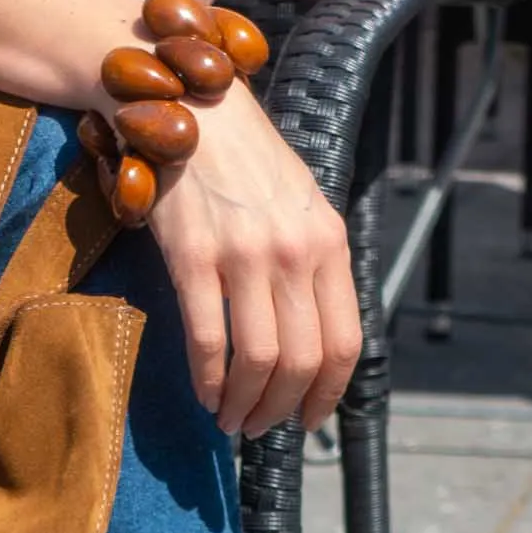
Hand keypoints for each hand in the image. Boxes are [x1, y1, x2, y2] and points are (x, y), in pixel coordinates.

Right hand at [141, 79, 361, 437]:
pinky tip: (206, 394)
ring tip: (230, 420)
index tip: (307, 422)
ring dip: (244, 404)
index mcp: (330, 242)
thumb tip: (309, 339)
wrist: (186, 105)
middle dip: (280, 410)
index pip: (345, 342)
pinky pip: (208, 341)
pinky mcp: (194, 258)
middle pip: (301, 360)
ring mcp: (245, 255)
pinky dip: (209, 381)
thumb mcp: (300, 205)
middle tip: (258, 427)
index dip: (327, 396)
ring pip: (257, 360)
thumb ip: (312, 265)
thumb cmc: (243, 161)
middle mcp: (294, 251)